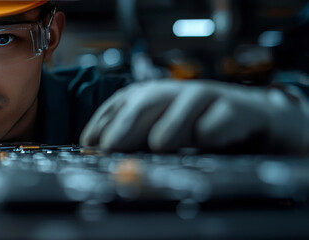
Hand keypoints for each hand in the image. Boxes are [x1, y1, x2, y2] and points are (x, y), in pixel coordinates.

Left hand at [80, 80, 308, 153]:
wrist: (246, 119)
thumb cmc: (193, 127)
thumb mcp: (159, 132)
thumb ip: (132, 142)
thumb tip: (100, 156)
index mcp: (149, 96)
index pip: (120, 103)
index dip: (103, 121)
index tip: (91, 143)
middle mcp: (173, 92)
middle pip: (147, 100)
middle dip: (127, 123)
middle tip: (113, 146)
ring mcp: (204, 96)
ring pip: (185, 104)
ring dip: (171, 125)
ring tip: (159, 144)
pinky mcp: (233, 108)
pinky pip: (221, 118)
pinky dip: (212, 129)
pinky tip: (206, 141)